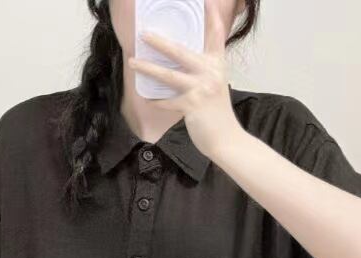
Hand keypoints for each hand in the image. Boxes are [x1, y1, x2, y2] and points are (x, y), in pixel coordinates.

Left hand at [128, 0, 241, 159]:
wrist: (227, 140)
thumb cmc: (218, 115)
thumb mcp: (216, 87)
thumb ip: (203, 73)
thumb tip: (183, 66)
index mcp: (217, 65)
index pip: (216, 35)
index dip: (211, 16)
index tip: (206, 1)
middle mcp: (210, 72)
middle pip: (181, 51)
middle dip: (160, 42)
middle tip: (144, 34)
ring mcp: (200, 88)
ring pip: (169, 75)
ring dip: (148, 68)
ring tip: (133, 62)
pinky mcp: (192, 106)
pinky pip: (168, 101)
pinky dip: (157, 101)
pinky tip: (148, 99)